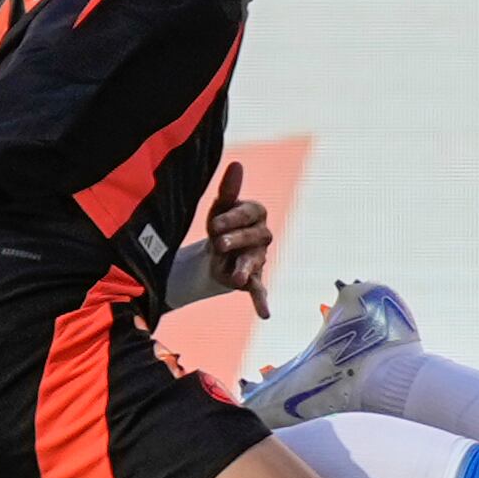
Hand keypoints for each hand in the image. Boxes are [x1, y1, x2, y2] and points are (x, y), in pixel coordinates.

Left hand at [200, 162, 274, 317]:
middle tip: (218, 244)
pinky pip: (259, 290)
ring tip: (235, 277)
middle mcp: (262, 236)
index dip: (234, 218)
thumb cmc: (219, 225)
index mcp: (256, 214)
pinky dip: (261, 301)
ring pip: (255, 262)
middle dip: (237, 239)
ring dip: (245, 268)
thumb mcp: (220, 207)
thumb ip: (229, 189)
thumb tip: (237, 163)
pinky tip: (265, 314)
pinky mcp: (252, 280)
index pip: (251, 213)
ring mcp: (258, 258)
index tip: (214, 223)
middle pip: (256, 236)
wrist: (213, 254)